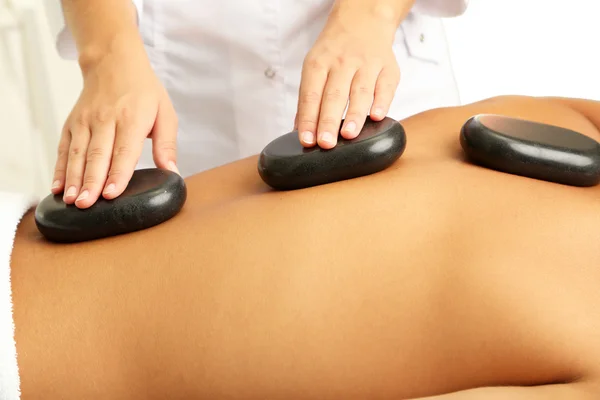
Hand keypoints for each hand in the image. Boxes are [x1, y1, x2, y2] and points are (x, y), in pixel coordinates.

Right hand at [51, 40, 178, 208]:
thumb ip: (167, 145)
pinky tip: (58, 188)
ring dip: (74, 179)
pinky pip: (64, 149)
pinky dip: (60, 169)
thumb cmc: (143, 92)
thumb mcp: (165, 113)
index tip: (111, 194)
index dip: (117, 173)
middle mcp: (105, 120)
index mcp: (132, 119)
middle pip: (97, 155)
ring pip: (78, 154)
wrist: (113, 62)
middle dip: (91, 182)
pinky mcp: (72, 123)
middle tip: (87, 204)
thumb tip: (172, 172)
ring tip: (72, 201)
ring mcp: (85, 121)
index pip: (124, 151)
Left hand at [295, 2, 401, 148]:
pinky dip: (382, 102)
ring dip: (354, 115)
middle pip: (334, 95)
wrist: (363, 19)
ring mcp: (367, 64)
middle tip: (325, 143)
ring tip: (348, 135)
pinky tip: (377, 117)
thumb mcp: (315, 66)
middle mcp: (342, 62)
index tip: (307, 140)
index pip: (311, 94)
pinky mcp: (388, 67)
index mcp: (319, 63)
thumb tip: (300, 130)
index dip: (308, 118)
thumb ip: (308, 99)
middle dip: (328, 121)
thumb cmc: (335, 51)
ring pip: (360, 92)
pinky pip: (386, 86)